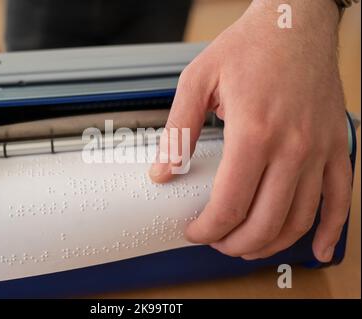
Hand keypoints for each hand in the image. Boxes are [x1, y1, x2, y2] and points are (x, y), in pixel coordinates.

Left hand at [149, 0, 351, 261]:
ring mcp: (319, 149)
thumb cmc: (249, 46)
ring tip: (248, 248)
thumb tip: (161, 172)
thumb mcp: (198, 81)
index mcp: (253, 131)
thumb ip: (178, 132)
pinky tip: (318, 248)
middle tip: (217, 243)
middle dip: (236, 244)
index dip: (208, 229)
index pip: (230, 204)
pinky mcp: (336, 145)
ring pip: (301, 218)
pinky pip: (341, 198)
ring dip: (273, 244)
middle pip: (266, 221)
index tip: (194, 232)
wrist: (295, 22)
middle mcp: (293, 146)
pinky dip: (330, 230)